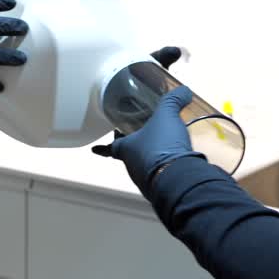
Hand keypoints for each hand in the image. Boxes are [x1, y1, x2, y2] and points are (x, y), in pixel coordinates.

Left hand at [92, 47, 203, 190]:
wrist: (178, 178)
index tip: (95, 148)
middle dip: (134, 148)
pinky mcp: (162, 187)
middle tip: (140, 139)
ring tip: (163, 148)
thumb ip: (172, 101)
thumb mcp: (166, 116)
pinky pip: (161, 174)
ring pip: (145, 166)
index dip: (103, 146)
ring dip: (151, 158)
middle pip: (129, 156)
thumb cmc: (161, 146)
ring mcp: (146, 179)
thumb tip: (183, 90)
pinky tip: (177, 161)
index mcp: (125, 149)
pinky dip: (166, 167)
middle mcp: (132, 166)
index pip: (110, 146)